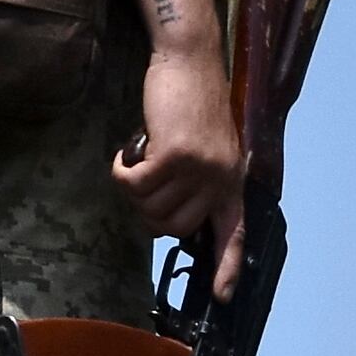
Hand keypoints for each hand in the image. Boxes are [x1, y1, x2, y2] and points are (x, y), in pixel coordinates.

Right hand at [115, 34, 247, 270]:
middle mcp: (220, 179)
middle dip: (148, 211)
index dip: (227, 266)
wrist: (190, 59)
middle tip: (142, 180)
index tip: (221, 296)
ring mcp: (199, 168)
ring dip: (133, 187)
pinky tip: (124, 152)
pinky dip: (121, 172)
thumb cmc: (192, 100)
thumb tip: (171, 217)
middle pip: (172, 227)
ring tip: (136, 157)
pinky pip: (134, 185)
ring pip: (150, 208)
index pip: (234, 232)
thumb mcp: (208, 146)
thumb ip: (199, 179)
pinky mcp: (174, 155)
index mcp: (231, 180)